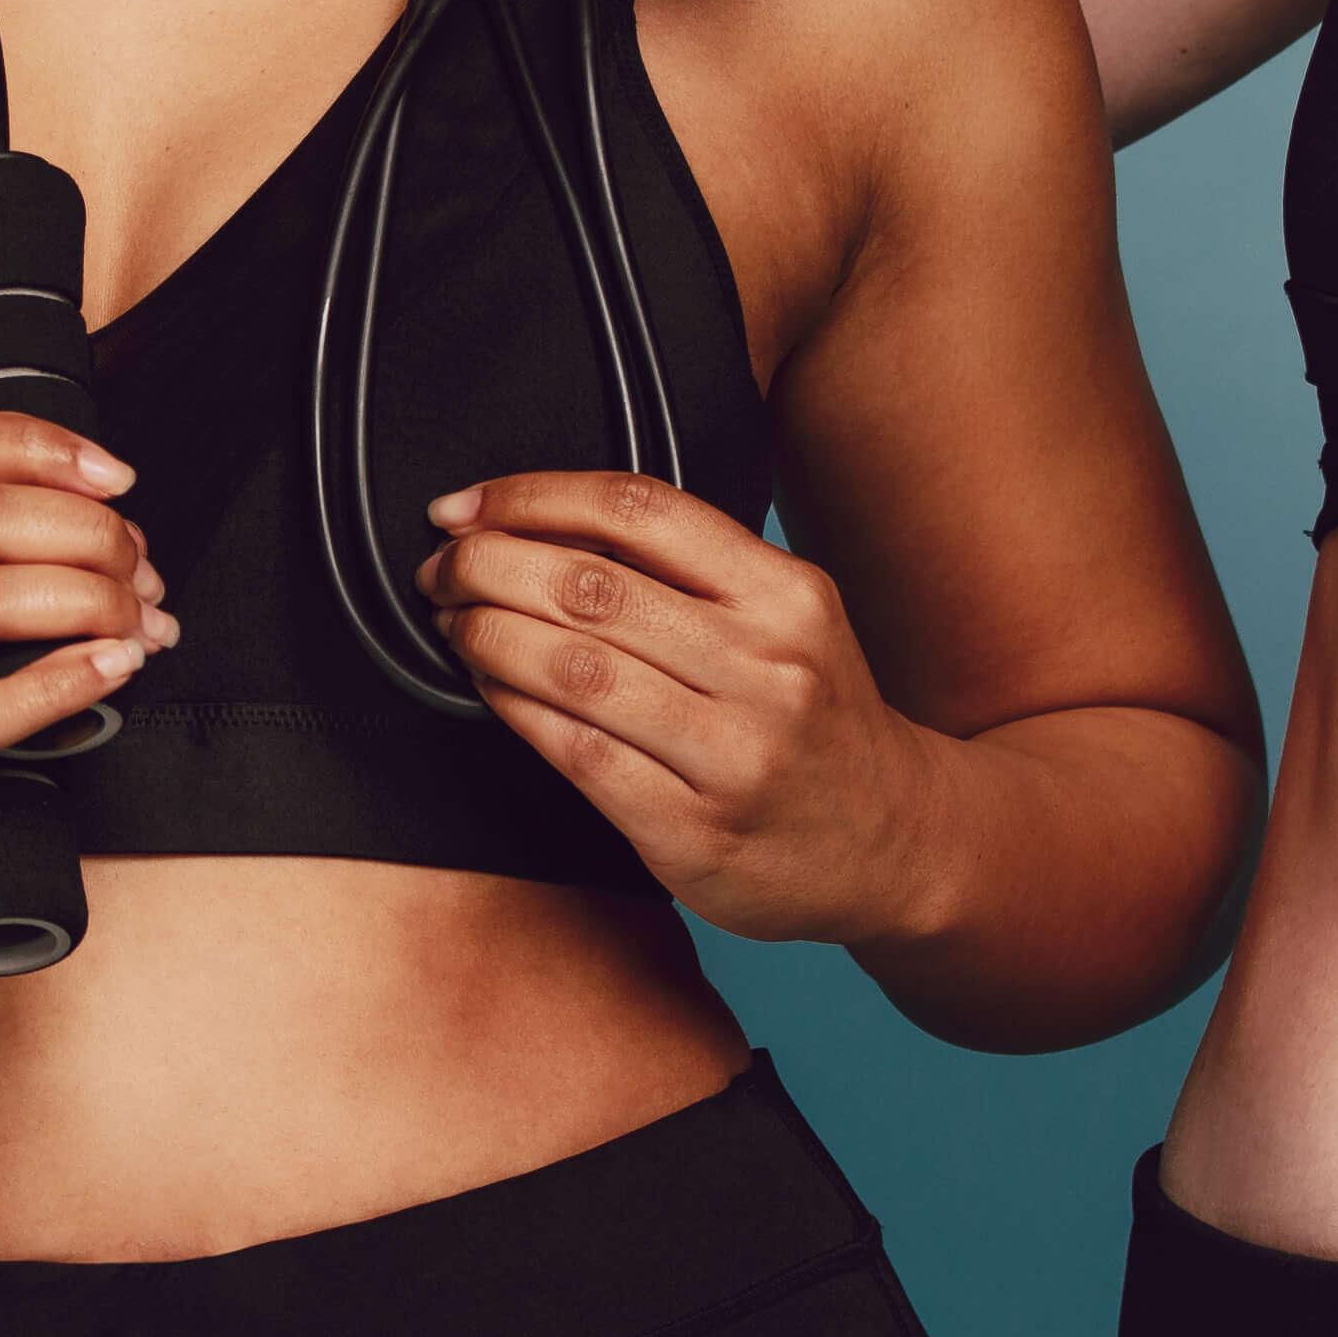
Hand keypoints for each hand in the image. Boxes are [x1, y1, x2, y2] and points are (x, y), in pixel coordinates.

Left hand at [413, 472, 941, 946]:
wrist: (898, 841)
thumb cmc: (818, 719)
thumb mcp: (789, 619)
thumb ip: (691, 571)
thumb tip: (539, 520)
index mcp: (788, 595)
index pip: (639, 510)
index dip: (531, 495)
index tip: (466, 506)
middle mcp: (769, 668)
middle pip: (591, 587)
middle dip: (487, 565)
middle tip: (440, 567)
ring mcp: (734, 755)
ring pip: (573, 669)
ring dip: (485, 634)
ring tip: (451, 620)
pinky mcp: (694, 832)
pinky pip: (576, 753)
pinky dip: (513, 709)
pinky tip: (489, 687)